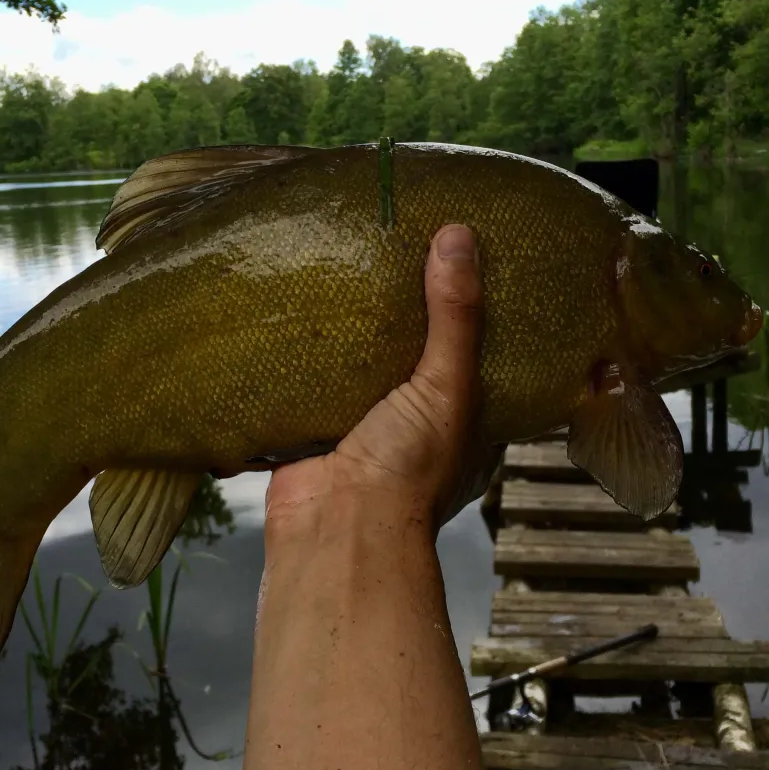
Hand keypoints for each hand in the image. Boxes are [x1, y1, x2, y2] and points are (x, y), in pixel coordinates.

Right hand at [265, 224, 484, 541]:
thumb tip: (459, 239)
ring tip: (342, 267)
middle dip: (400, 314)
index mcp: (461, 421)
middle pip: (410, 354)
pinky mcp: (311, 427)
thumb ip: (455, 317)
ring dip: (347, 333)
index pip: (473, 353)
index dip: (468, 311)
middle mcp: (413, 424)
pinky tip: (295, 311)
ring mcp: (360, 427)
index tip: (456, 260)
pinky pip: (308, 381)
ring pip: (357, 367)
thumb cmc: (408, 474)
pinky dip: (301, 355)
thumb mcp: (446, 386)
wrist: (334, 530)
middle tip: (392, 250)